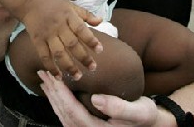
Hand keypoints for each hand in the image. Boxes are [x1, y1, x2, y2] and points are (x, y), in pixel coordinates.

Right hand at [21, 0, 102, 79]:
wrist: (31, 2)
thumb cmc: (55, 5)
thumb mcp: (72, 6)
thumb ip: (86, 15)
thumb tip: (101, 21)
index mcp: (69, 16)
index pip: (81, 29)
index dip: (91, 40)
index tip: (100, 50)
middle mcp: (58, 26)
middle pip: (72, 44)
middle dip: (83, 57)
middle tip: (93, 67)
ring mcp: (47, 34)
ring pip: (59, 53)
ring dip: (69, 66)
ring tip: (78, 76)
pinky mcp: (37, 41)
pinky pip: (44, 57)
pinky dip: (51, 68)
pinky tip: (59, 77)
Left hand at [38, 71, 159, 125]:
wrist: (149, 123)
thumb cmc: (144, 116)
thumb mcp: (138, 111)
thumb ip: (119, 107)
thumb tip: (96, 99)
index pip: (73, 111)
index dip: (61, 94)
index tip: (54, 77)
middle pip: (64, 112)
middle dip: (52, 92)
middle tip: (44, 72)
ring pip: (63, 113)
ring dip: (53, 96)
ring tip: (45, 79)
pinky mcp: (88, 123)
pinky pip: (68, 113)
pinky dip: (59, 100)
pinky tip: (56, 90)